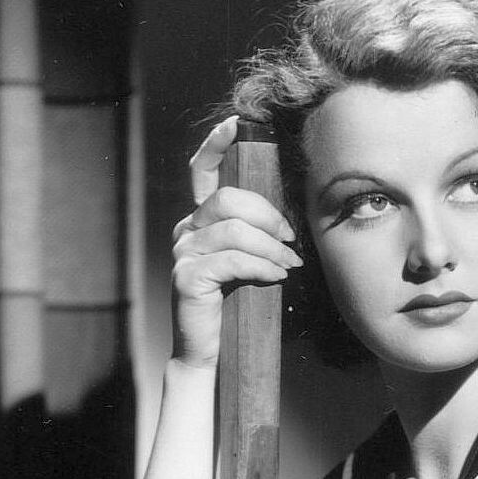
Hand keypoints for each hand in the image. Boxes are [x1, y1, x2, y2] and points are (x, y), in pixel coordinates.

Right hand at [171, 117, 302, 369]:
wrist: (210, 353)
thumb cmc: (236, 305)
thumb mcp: (249, 262)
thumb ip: (259, 234)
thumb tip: (294, 218)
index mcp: (200, 220)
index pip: (202, 171)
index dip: (216, 144)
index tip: (236, 125)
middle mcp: (186, 230)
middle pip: (228, 199)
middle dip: (268, 215)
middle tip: (291, 238)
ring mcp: (183, 253)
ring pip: (234, 229)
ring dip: (271, 246)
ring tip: (289, 264)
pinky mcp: (187, 278)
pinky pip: (231, 259)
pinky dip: (261, 266)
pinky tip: (277, 277)